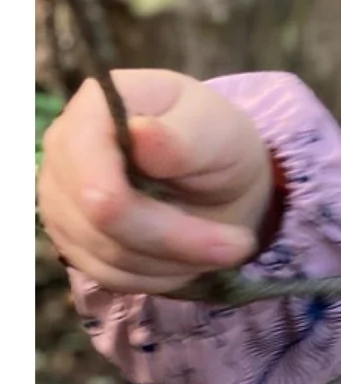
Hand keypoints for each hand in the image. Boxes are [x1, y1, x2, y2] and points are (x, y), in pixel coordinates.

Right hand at [39, 72, 275, 292]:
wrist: (214, 172)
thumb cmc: (217, 140)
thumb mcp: (220, 130)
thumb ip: (182, 137)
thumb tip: (141, 132)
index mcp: (95, 108)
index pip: (95, 178)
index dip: (150, 213)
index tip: (226, 234)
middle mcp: (63, 150)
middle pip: (101, 221)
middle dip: (179, 242)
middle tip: (240, 246)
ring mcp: (59, 196)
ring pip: (107, 256)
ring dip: (175, 261)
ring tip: (223, 246)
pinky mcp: (70, 235)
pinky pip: (109, 276)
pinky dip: (159, 275)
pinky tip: (190, 255)